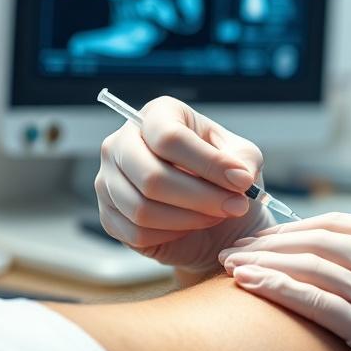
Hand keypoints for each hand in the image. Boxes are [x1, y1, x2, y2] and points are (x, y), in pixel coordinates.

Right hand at [95, 96, 274, 274]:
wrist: (211, 216)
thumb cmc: (222, 177)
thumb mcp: (243, 159)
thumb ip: (243, 162)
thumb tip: (238, 176)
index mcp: (157, 115)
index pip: (169, 137)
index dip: (208, 162)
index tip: (242, 181)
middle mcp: (122, 141)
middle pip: (152, 176)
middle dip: (201, 197)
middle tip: (235, 206)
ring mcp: (108, 179)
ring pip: (143, 208)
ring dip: (190, 218)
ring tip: (217, 216)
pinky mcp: (107, 214)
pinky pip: (136, 232)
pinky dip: (172, 235)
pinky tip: (192, 227)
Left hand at [218, 186, 350, 350]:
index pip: (343, 224)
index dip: (302, 228)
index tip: (277, 235)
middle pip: (316, 241)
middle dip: (272, 243)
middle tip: (240, 247)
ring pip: (308, 266)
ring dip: (264, 263)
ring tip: (232, 264)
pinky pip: (316, 303)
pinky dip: (279, 290)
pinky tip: (252, 285)